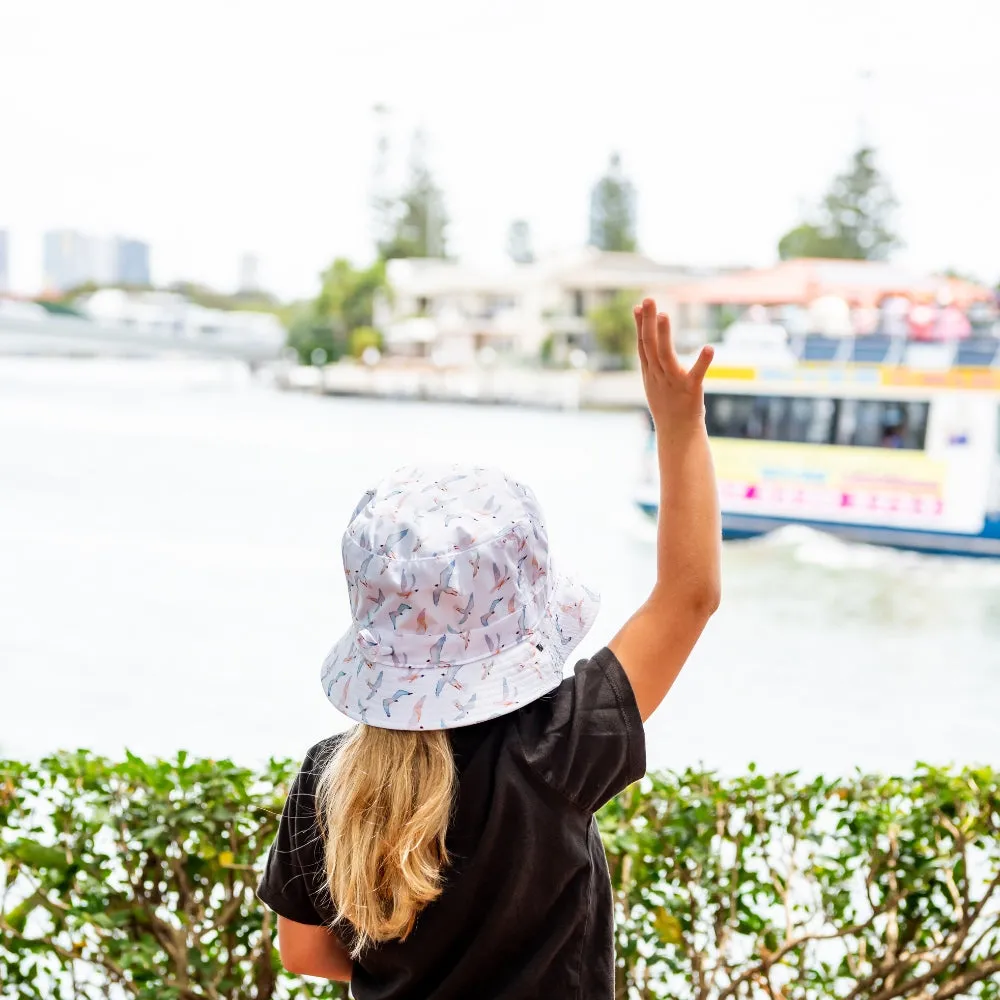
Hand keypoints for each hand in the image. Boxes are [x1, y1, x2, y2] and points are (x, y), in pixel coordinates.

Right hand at [634, 298, 712, 430]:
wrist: (676, 433)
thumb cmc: (667, 404)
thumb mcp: (654, 381)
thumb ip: (652, 361)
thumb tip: (649, 344)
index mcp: (650, 372)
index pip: (642, 345)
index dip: (640, 325)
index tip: (638, 306)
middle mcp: (658, 375)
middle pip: (650, 345)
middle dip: (648, 322)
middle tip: (648, 300)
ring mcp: (673, 382)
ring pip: (665, 356)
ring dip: (664, 335)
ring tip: (664, 315)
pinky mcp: (690, 390)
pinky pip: (696, 375)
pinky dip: (702, 362)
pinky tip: (709, 348)